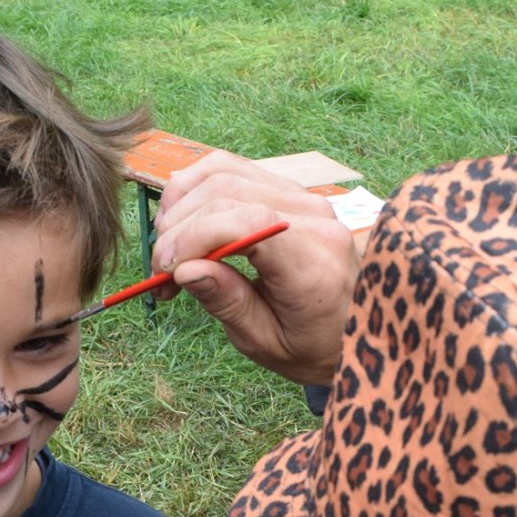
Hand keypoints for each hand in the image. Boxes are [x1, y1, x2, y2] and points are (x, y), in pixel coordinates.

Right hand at [151, 151, 363, 386]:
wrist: (356, 328)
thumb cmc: (313, 346)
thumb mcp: (267, 343)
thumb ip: (227, 303)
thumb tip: (184, 269)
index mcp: (313, 265)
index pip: (246, 221)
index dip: (194, 237)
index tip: (166, 271)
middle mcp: (314, 219)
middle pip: (227, 191)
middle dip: (179, 228)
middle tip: (160, 273)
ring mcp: (304, 199)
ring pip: (224, 171)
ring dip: (181, 204)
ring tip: (169, 248)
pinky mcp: (292, 192)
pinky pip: (235, 170)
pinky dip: (198, 189)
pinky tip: (184, 222)